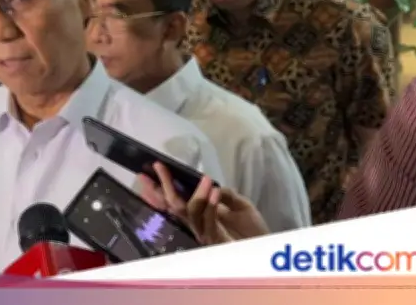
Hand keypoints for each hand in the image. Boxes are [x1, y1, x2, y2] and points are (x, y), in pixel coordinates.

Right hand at [139, 162, 268, 244]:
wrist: (268, 248)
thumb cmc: (253, 230)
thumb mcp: (239, 205)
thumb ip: (225, 194)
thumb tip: (211, 182)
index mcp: (199, 216)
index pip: (173, 201)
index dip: (158, 188)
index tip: (148, 172)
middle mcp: (197, 225)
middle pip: (173, 205)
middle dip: (163, 185)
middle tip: (159, 166)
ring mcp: (204, 233)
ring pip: (188, 212)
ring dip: (194, 193)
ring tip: (205, 179)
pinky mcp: (216, 239)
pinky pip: (208, 221)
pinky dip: (209, 204)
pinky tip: (214, 190)